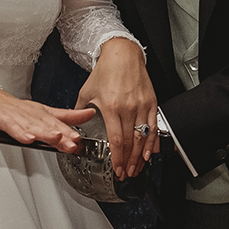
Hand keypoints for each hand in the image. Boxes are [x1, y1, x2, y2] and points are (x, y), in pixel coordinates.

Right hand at [0, 82, 85, 153]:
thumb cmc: (12, 109)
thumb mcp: (42, 112)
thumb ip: (65, 117)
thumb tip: (88, 114)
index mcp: (41, 113)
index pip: (59, 121)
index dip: (72, 129)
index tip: (82, 139)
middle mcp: (31, 114)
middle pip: (48, 125)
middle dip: (62, 133)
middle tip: (74, 142)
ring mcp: (17, 116)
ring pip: (33, 125)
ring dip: (45, 132)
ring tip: (56, 138)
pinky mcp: (2, 119)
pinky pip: (11, 127)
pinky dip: (19, 132)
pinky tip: (27, 138)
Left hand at [75, 37, 159, 178]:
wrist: (122, 54)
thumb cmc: (106, 71)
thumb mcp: (87, 92)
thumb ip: (80, 111)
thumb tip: (73, 124)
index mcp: (111, 107)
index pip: (117, 140)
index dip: (118, 158)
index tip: (117, 169)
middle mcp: (128, 108)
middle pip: (131, 143)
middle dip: (128, 162)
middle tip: (126, 174)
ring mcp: (142, 106)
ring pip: (144, 138)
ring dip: (140, 157)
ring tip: (137, 168)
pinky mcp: (152, 102)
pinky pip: (154, 127)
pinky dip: (153, 142)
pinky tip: (150, 153)